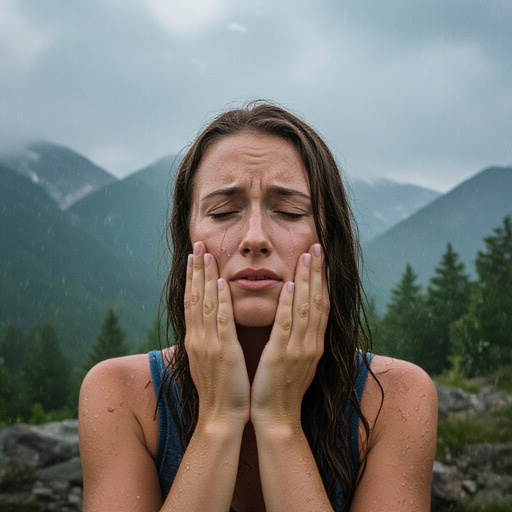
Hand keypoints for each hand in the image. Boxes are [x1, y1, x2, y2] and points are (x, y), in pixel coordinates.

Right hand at [184, 241, 250, 426]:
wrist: (220, 417)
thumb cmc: (220, 388)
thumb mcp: (210, 358)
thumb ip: (210, 336)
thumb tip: (211, 319)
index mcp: (195, 339)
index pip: (191, 301)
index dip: (192, 277)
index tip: (193, 256)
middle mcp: (197, 338)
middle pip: (193, 297)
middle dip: (195, 269)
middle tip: (196, 244)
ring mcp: (208, 345)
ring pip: (204, 304)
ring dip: (204, 277)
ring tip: (204, 253)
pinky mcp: (224, 353)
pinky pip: (220, 323)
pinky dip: (218, 302)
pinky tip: (219, 283)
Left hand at [250, 243, 329, 429]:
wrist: (277, 419)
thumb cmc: (282, 388)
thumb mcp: (296, 359)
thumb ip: (299, 336)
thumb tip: (298, 315)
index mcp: (313, 343)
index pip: (321, 305)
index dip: (322, 280)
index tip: (321, 258)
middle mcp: (311, 343)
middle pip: (319, 301)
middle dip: (318, 272)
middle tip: (318, 246)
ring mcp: (299, 350)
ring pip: (307, 308)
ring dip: (308, 280)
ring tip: (308, 255)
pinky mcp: (281, 357)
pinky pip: (287, 327)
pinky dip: (291, 305)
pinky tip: (291, 286)